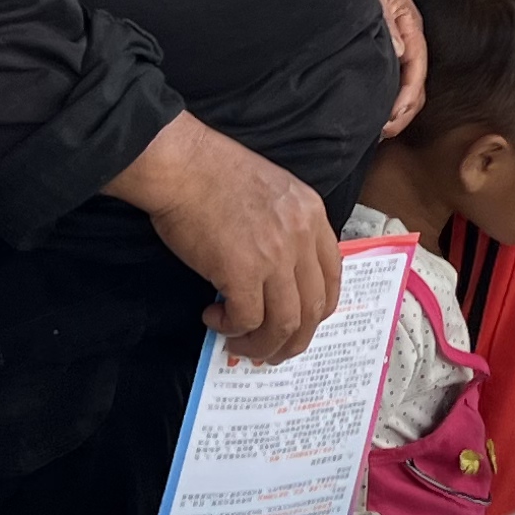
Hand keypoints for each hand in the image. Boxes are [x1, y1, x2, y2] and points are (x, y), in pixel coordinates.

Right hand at [106, 112, 340, 362]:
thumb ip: (286, 229)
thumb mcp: (273, 192)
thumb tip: (277, 277)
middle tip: (271, 350)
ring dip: (262, 344)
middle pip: (313, 308)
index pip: (332, 277)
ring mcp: (275, 255)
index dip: (317, 310)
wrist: (182, 164)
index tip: (300, 324)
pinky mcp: (242, 271)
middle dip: (293, 340)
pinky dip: (231, 328)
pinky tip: (214, 318)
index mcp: (312, 214)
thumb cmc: (214, 173)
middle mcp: (301, 236)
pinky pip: (247, 319)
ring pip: (284, 323)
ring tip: (240, 343)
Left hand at [378, 0, 426, 138]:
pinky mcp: (382, 49)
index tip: (391, 117)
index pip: (417, 67)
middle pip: (416, 83)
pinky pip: (391, 79)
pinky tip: (372, 111)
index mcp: (410, 25)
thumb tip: (399, 50)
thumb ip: (386, 18)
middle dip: (404, 112)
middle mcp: (406, 39)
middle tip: (383, 132)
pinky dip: (385, 100)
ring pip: (405, 86)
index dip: (407, 96)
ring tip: (379, 130)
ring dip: (397, 111)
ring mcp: (395, 45)